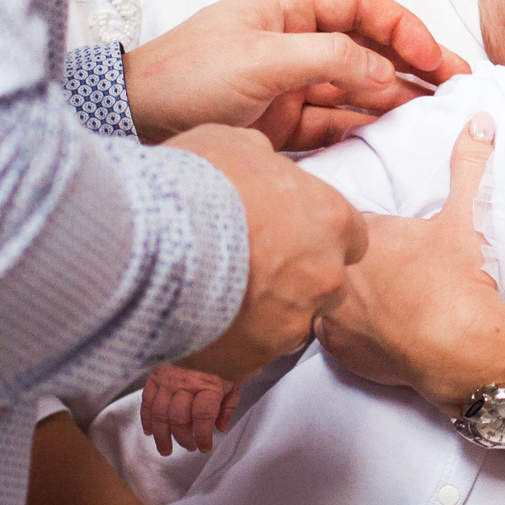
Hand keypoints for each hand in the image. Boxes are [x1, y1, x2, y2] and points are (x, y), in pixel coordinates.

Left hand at [123, 0, 468, 147]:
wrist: (131, 124)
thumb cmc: (185, 76)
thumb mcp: (263, 59)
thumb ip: (331, 59)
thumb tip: (387, 72)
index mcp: (287, 10)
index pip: (361, 6)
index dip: (403, 26)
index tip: (434, 56)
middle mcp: (293, 42)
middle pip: (368, 47)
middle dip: (413, 64)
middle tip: (457, 88)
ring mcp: (289, 84)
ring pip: (357, 88)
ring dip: (396, 99)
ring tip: (436, 116)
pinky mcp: (281, 124)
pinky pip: (336, 122)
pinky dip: (366, 128)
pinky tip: (395, 138)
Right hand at [139, 363, 237, 455]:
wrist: (212, 331)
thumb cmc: (225, 357)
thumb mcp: (235, 381)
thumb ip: (228, 407)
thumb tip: (219, 428)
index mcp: (209, 384)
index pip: (202, 417)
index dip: (202, 437)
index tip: (204, 447)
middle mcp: (186, 382)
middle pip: (178, 418)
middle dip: (183, 438)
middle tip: (190, 446)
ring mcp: (168, 378)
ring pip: (160, 413)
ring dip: (162, 435)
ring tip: (166, 449)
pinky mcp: (156, 374)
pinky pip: (147, 400)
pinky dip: (147, 418)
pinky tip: (151, 430)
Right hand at [168, 124, 365, 382]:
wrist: (151, 239)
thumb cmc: (197, 183)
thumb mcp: (236, 144)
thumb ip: (265, 162)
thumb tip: (263, 164)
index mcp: (332, 220)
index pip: (352, 237)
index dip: (319, 236)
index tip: (291, 234)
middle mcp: (324, 276)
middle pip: (326, 285)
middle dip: (297, 279)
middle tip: (252, 265)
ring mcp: (292, 322)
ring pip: (288, 323)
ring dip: (262, 312)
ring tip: (218, 293)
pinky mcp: (254, 359)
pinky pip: (248, 354)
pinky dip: (229, 341)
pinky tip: (200, 319)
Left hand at [314, 117, 504, 409]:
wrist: (462, 349)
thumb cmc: (458, 281)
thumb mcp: (463, 219)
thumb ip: (467, 167)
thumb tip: (481, 121)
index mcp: (358, 235)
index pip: (341, 222)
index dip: (363, 229)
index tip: (386, 239)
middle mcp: (334, 273)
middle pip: (329, 257)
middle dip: (351, 260)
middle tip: (386, 268)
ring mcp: (329, 315)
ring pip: (325, 295)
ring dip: (346, 295)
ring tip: (379, 299)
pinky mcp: (335, 352)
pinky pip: (329, 335)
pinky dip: (348, 331)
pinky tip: (374, 327)